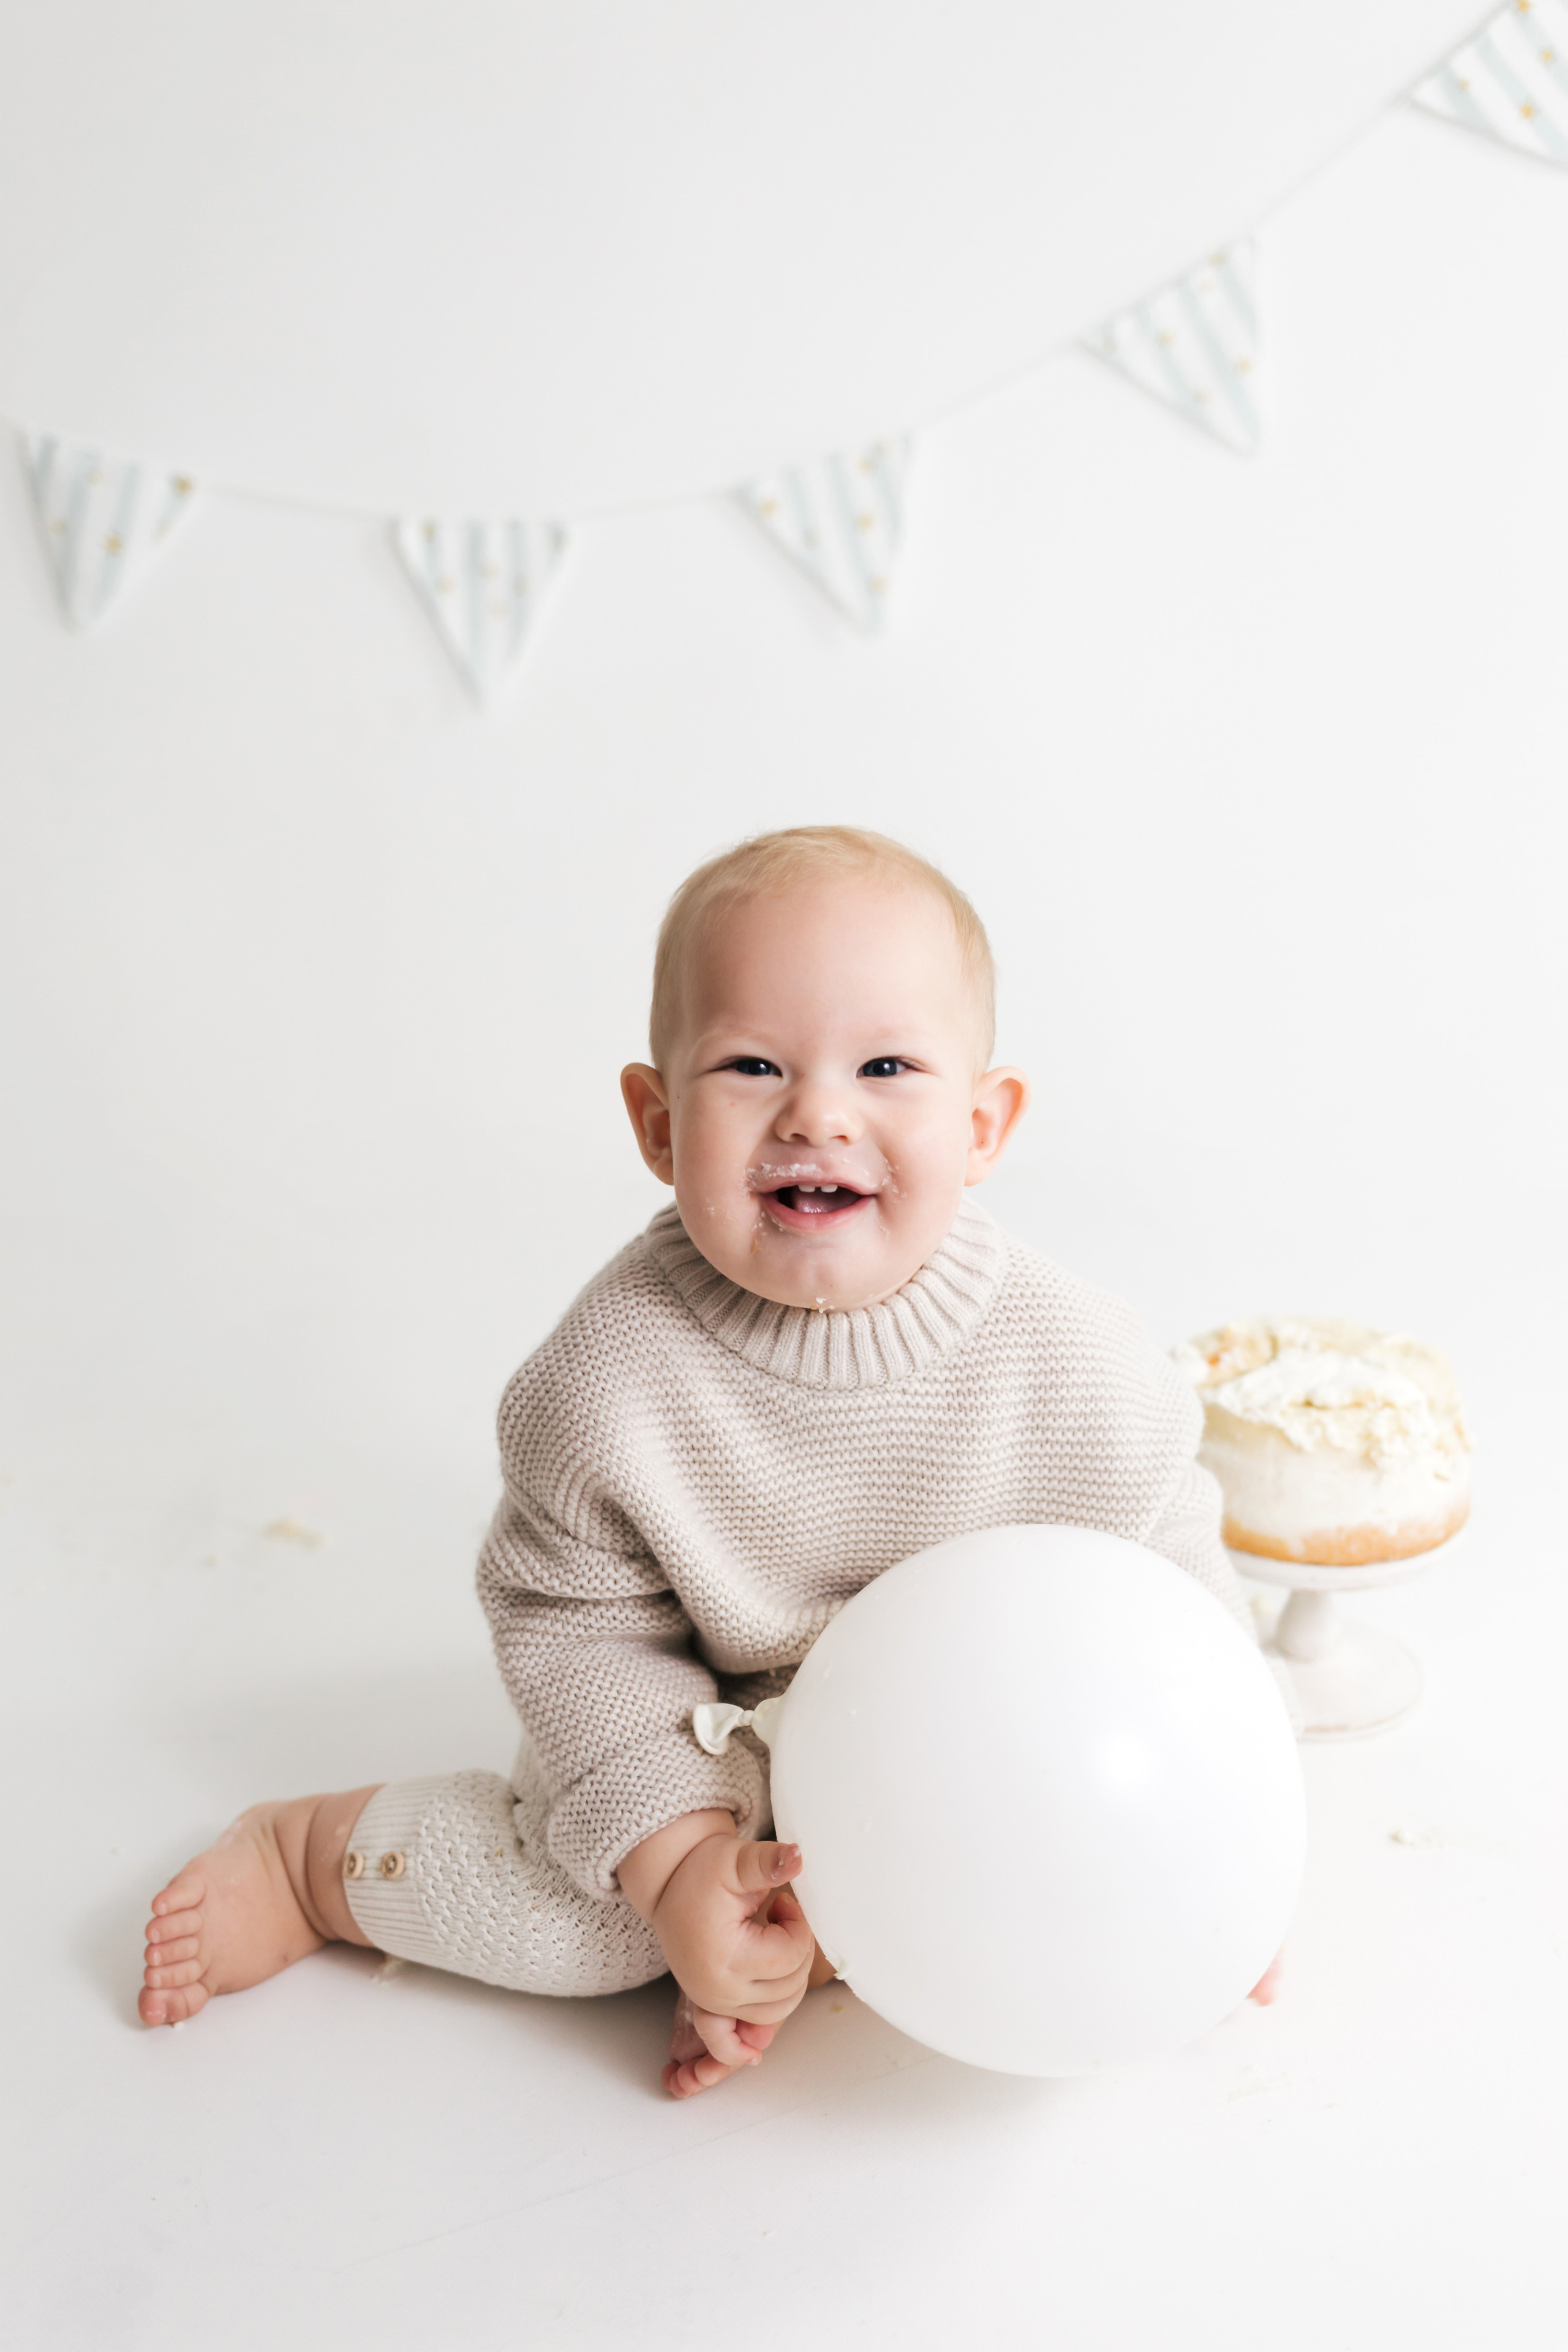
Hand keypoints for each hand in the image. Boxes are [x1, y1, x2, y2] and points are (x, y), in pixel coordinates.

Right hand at [618, 1811, 818, 2096]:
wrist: (669, 1887)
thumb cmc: (703, 1872)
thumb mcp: (735, 1859)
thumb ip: (767, 1861)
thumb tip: (798, 1856)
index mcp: (725, 1956)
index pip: (790, 1957)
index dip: (798, 1927)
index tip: (783, 1903)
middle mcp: (718, 1990)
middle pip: (790, 1987)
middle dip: (797, 1949)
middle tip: (779, 1918)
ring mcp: (715, 2002)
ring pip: (779, 2009)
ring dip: (789, 1976)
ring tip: (770, 1939)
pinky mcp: (713, 2007)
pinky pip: (742, 2036)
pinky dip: (756, 2034)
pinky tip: (757, 2047)